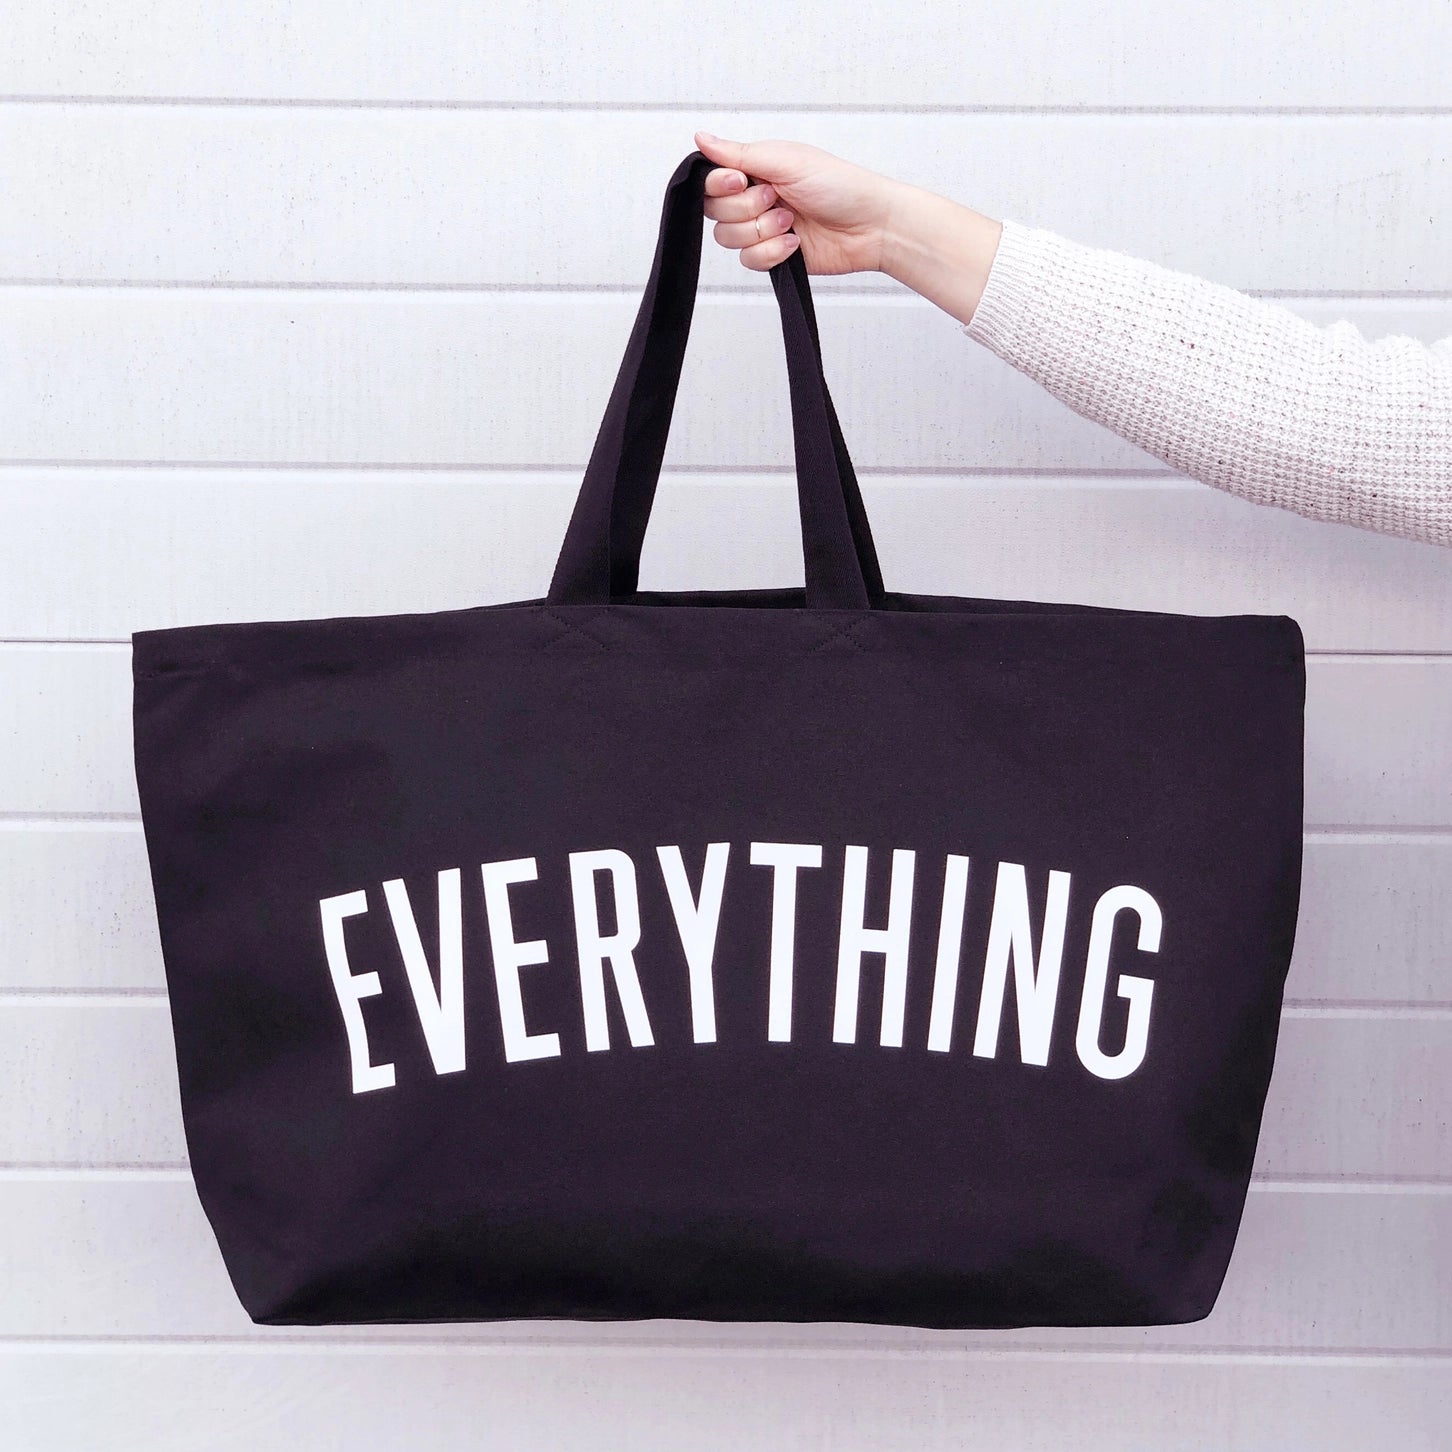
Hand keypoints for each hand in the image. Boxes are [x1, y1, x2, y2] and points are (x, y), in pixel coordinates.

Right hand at [693, 131, 904, 275]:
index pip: (712, 181)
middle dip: (747, 209)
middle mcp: (754, 198)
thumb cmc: (838, 185)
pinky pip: (749, 261)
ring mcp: (762, 229)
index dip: (720, 185)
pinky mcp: (772, 256)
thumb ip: (739, 153)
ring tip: (792, 222)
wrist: (870, 226)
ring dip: (762, 231)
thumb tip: (700, 138)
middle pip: (715, 212)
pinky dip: (772, 253)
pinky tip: (795, 243)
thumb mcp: (785, 160)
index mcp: (755, 169)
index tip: (742, 181)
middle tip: (778, 199)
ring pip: (729, 239)